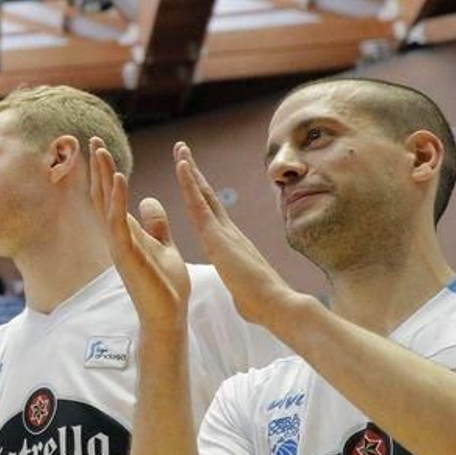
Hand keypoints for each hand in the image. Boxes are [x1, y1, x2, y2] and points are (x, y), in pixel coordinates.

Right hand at [88, 136, 189, 335]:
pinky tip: (120, 177)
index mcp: (127, 234)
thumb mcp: (164, 246)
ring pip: (106, 204)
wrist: (167, 315)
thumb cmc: (165, 286)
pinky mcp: (126, 254)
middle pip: (103, 196)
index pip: (111, 197)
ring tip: (99, 151)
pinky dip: (118, 198)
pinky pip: (118, 222)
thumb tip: (150, 200)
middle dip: (98, 168)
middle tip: (92, 140)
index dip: (106, 173)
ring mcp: (119, 246)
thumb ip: (156, 225)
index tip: (101, 149)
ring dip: (103, 176)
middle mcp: (117, 237)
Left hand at [173, 141, 315, 329]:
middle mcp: (229, 231)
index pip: (211, 213)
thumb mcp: (243, 289)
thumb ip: (240, 283)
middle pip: (206, 196)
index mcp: (231, 243)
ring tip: (179, 148)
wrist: (275, 305)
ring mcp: (224, 230)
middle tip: (183, 151)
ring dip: (189, 170)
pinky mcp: (218, 236)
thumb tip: (243, 291)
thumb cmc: (261, 304)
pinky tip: (182, 165)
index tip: (191, 177)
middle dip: (194, 173)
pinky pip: (199, 203)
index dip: (200, 194)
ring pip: (202, 194)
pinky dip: (190, 183)